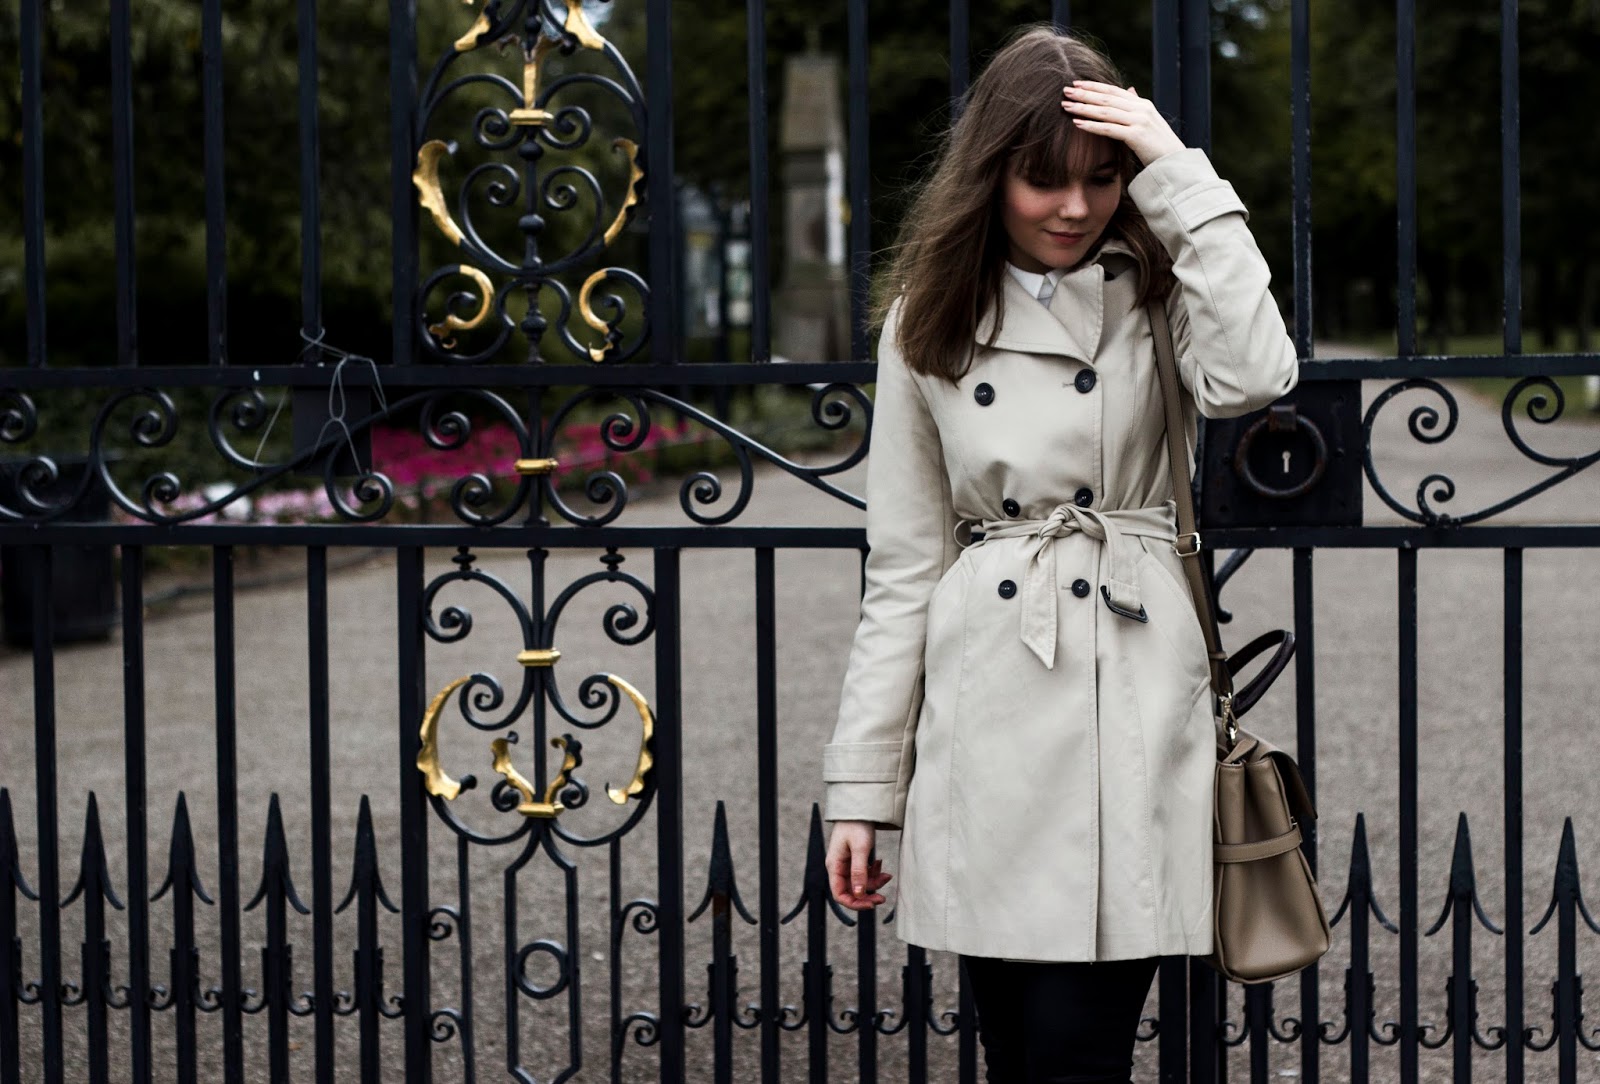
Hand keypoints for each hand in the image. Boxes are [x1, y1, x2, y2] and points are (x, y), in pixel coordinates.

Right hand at [826, 820, 892, 910]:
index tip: (871, 905)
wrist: (861, 806)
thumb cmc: (857, 825)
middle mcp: (838, 867)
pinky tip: (882, 865)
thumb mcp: (860, 848)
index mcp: (834, 866)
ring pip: (860, 883)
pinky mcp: (855, 860)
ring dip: (874, 883)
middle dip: (867, 895)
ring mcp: (847, 864)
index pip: (839, 894)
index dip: (855, 903)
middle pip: (851, 891)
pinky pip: (864, 874)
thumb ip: (859, 872)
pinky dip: (874, 873)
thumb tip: (858, 894)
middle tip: (883, 898)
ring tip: (887, 875)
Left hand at [1061, 80, 1186, 166]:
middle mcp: (1141, 109)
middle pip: (1107, 98)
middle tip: (1065, 90)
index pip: (1114, 90)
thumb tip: (1130, 90)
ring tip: (1066, 105)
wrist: (1174, 162)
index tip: (1076, 83)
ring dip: (1084, 107)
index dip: (1094, 86)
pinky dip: (1092, 125)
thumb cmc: (1158, 145)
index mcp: (1142, 104)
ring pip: (1106, 111)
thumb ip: (1136, 106)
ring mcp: (1139, 121)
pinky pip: (1109, 129)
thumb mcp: (1148, 121)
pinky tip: (1077, 123)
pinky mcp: (1136, 135)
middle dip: (1084, 93)